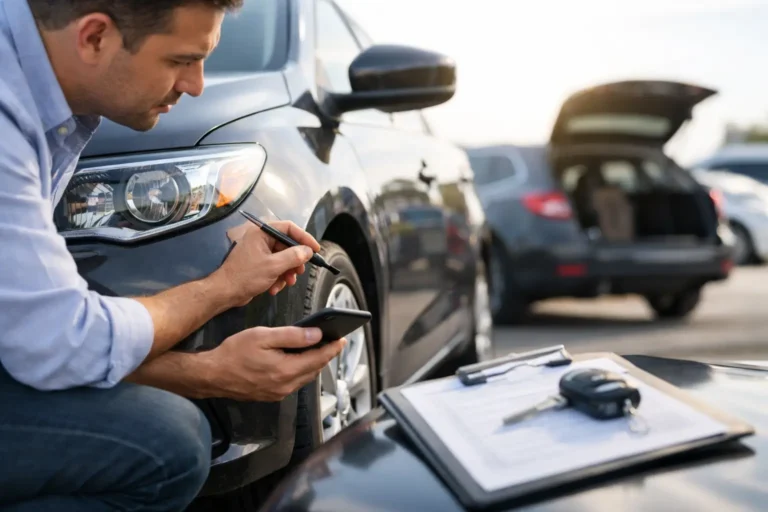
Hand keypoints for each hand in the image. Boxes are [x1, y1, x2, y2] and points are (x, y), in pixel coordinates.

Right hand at [203, 326, 345, 401]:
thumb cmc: (234, 353)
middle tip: (333, 343)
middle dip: (326, 356)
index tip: (342, 339)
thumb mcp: (264, 336)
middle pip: (314, 370)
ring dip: (314, 364)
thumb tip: (316, 335)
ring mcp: (278, 393)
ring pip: (305, 378)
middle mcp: (285, 386)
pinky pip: (294, 383)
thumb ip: (293, 336)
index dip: (332, 348)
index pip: (318, 359)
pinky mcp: (271, 395)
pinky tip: (299, 361)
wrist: (211, 375)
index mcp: (286, 370)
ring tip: (320, 350)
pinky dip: (301, 371)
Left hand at [215, 220, 321, 305]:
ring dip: (287, 272)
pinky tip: (274, 288)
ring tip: (287, 283)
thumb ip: (293, 256)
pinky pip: (276, 267)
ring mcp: (260, 252)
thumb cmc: (246, 275)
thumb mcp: (273, 266)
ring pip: (283, 259)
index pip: (288, 228)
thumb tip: (308, 251)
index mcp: (262, 233)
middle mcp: (261, 239)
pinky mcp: (259, 265)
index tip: (315, 249)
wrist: (226, 292)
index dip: (304, 238)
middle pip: (287, 245)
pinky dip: (278, 278)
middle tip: (300, 272)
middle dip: (295, 261)